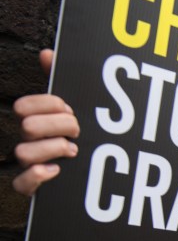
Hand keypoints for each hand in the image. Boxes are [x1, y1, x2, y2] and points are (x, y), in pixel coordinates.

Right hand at [12, 49, 79, 195]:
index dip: (50, 105)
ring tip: (74, 151)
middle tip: (78, 131)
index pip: (25, 105)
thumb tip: (48, 53)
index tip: (70, 108)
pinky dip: (38, 175)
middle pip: (28, 126)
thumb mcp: (71, 110)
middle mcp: (26, 141)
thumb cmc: (75, 138)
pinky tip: (58, 170)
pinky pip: (21, 184)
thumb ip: (59, 82)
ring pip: (23, 152)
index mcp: (32, 120)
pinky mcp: (33, 188)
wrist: (93, 177)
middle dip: (59, 125)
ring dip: (53, 149)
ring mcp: (27, 164)